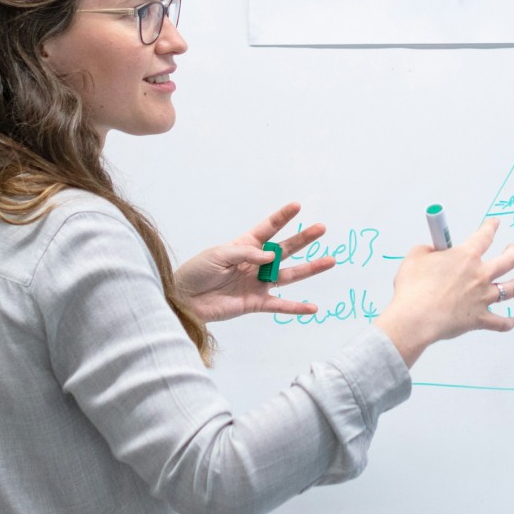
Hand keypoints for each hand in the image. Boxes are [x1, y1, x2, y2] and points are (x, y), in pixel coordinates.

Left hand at [175, 202, 335, 322]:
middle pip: (285, 249)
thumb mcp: (218, 255)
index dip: (282, 217)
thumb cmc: (196, 272)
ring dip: (310, 269)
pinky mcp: (256, 303)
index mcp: (244, 246)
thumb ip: (245, 253)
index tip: (297, 206)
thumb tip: (271, 256)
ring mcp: (258, 283)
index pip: (268, 229)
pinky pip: (280, 305)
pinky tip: (313, 307)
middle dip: (303, 239)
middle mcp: (256, 263)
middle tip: (321, 228)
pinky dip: (296, 307)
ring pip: (289, 275)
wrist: (184, 300)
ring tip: (330, 261)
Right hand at [374, 219, 513, 366]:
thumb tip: (433, 251)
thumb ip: (428, 250)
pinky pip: (499, 322)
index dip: (490, 227)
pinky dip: (507, 323)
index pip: (484, 236)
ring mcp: (482, 298)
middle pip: (506, 261)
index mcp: (466, 256)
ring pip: (511, 289)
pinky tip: (513, 322)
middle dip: (512, 253)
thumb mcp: (415, 257)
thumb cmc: (413, 288)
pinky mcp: (478, 319)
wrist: (416, 317)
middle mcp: (479, 275)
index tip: (494, 224)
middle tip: (513, 249)